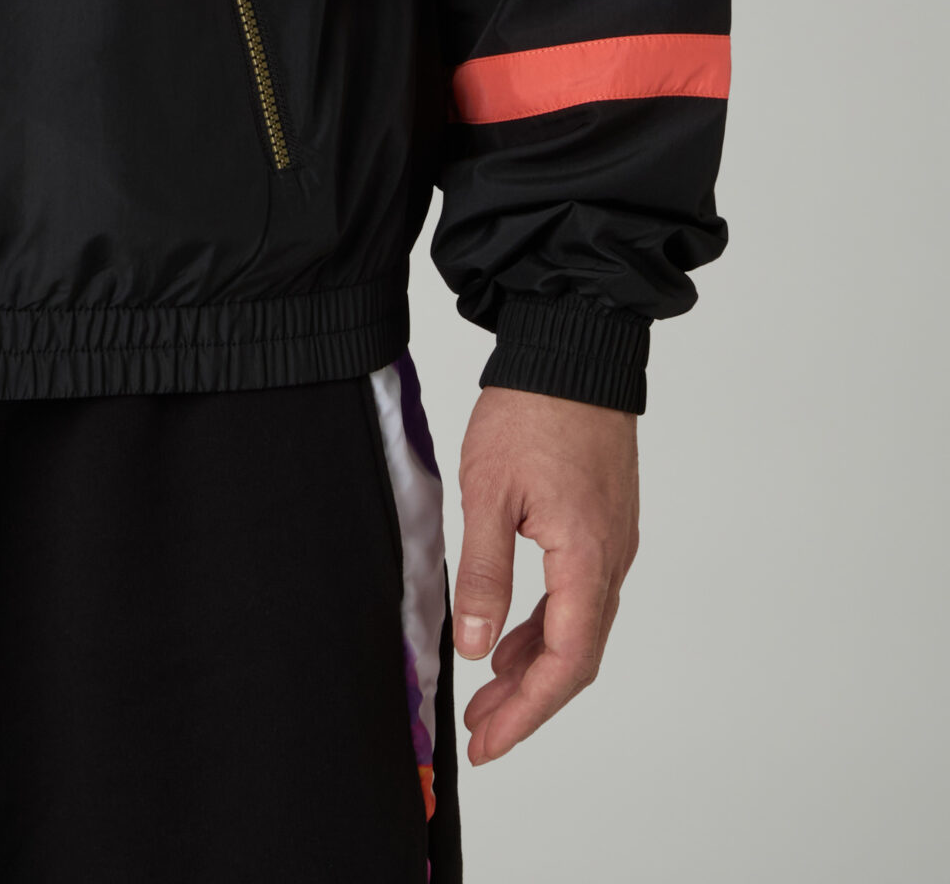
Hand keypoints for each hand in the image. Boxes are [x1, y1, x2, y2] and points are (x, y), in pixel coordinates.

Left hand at [453, 386, 638, 765]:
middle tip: (483, 733)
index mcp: (588, 559)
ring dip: (535, 665)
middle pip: (577, 656)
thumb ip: (486, 573)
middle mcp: (611, 560)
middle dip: (529, 701)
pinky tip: (510, 636)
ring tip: (487, 694)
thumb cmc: (531, 412)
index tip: (491, 742)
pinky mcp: (602, 524)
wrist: (573, 349)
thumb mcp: (489, 492)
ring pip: (578, 627)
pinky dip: (545, 626)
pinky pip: (578, 595)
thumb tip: (477, 647)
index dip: (528, 711)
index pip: (566, 662)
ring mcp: (611, 542)